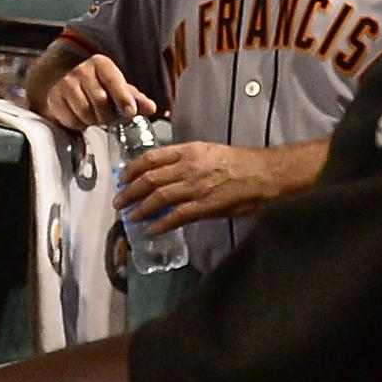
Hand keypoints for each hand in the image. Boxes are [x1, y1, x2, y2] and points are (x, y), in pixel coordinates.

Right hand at [38, 53, 152, 130]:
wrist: (66, 87)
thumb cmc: (98, 89)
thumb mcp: (119, 90)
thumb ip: (136, 100)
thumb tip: (152, 108)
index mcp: (101, 64)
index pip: (113, 80)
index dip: (123, 98)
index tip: (130, 113)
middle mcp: (82, 70)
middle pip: (100, 101)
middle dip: (108, 116)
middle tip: (109, 119)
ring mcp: (66, 83)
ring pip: (85, 112)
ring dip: (93, 121)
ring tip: (95, 117)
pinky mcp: (55, 98)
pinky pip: (72, 119)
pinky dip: (79, 124)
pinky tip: (81, 118)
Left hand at [117, 141, 290, 234]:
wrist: (263, 173)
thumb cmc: (238, 162)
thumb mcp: (207, 151)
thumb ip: (186, 160)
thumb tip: (166, 172)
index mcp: (187, 151)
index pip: (150, 158)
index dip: (132, 169)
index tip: (122, 178)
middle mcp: (187, 166)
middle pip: (149, 179)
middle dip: (129, 192)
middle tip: (118, 202)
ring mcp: (195, 187)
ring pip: (158, 197)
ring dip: (139, 209)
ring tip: (129, 217)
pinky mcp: (205, 206)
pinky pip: (176, 216)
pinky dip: (160, 224)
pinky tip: (150, 230)